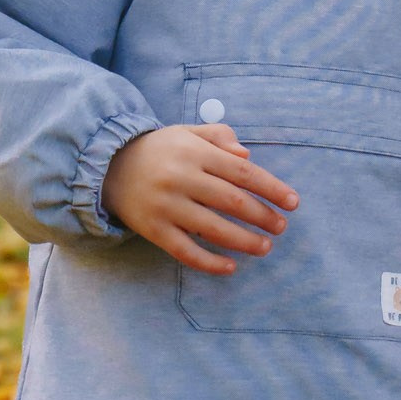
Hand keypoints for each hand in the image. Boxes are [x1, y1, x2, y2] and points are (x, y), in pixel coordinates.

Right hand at [102, 123, 298, 276]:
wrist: (107, 166)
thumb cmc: (160, 149)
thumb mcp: (188, 132)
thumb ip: (220, 137)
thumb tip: (248, 157)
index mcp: (194, 152)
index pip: (243, 172)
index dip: (272, 188)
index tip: (293, 202)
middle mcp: (181, 178)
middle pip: (232, 201)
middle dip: (262, 216)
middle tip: (281, 227)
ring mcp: (166, 206)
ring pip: (212, 228)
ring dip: (243, 241)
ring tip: (265, 247)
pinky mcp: (153, 229)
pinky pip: (185, 251)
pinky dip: (209, 262)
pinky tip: (230, 266)